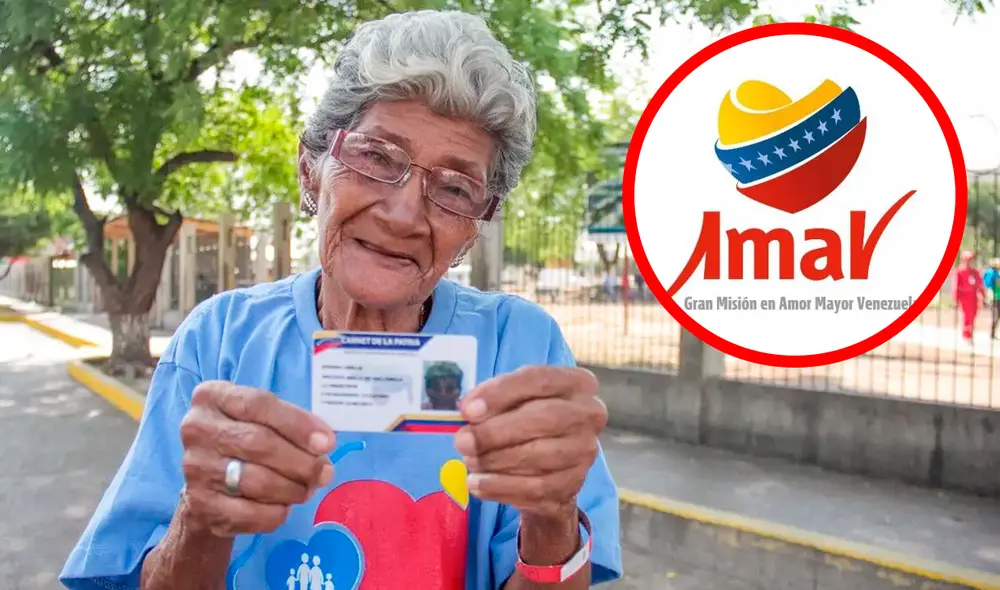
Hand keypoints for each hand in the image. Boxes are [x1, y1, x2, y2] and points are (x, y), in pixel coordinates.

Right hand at [178, 381, 336, 536]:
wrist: (209, 483)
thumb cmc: (245, 440)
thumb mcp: (263, 419)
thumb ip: (292, 424)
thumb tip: (324, 442)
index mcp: (213, 397)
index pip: (259, 405)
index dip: (298, 424)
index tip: (327, 443)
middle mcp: (196, 428)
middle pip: (258, 443)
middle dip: (301, 461)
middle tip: (325, 473)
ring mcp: (194, 467)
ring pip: (255, 480)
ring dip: (292, 488)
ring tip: (307, 489)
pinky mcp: (199, 503)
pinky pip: (247, 512)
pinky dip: (275, 513)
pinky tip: (285, 507)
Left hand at [454, 366, 606, 517]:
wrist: (548, 465)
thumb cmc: (526, 420)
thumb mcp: (511, 399)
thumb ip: (491, 399)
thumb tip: (469, 410)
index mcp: (576, 382)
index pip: (538, 379)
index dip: (500, 393)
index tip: (467, 410)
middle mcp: (590, 414)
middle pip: (542, 418)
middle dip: (495, 432)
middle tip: (462, 441)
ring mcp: (586, 450)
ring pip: (539, 456)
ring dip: (495, 461)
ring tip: (468, 462)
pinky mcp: (575, 483)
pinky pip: (536, 488)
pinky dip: (502, 487)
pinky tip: (478, 484)